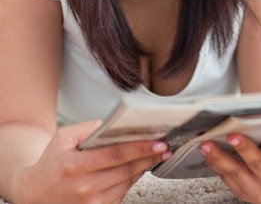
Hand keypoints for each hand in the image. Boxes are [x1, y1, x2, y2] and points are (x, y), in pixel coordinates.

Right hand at [15, 120, 171, 203]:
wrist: (36, 194)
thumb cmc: (52, 163)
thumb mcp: (63, 138)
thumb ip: (89, 128)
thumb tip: (114, 126)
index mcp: (75, 167)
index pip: (115, 155)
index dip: (140, 147)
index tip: (158, 140)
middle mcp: (84, 188)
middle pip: (126, 170)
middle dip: (148, 156)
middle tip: (165, 146)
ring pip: (127, 183)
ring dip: (143, 168)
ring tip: (155, 154)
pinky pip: (121, 194)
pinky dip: (131, 180)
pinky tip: (138, 168)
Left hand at [199, 121, 260, 203]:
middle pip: (260, 166)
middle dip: (246, 150)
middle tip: (233, 134)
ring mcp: (257, 191)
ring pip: (236, 173)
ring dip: (220, 158)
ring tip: (206, 142)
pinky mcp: (241, 191)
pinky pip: (226, 177)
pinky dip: (214, 164)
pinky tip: (204, 149)